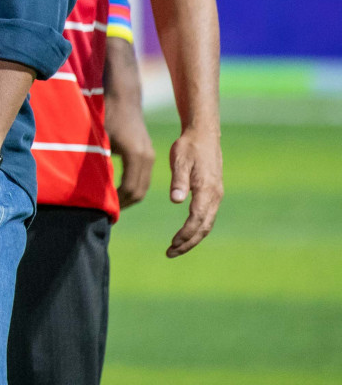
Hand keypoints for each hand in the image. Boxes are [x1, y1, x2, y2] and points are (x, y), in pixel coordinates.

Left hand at [105, 90, 154, 208]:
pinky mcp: (146, 152)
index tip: (102, 211)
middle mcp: (147, 158)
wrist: (122, 97)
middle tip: (104, 214)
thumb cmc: (106, 115)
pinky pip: (141, 177)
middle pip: (139, 191)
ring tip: (109, 205)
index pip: (130, 190)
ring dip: (127, 197)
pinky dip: (131, 187)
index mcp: (136, 156)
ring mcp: (149, 155)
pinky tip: (115, 191)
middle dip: (122, 204)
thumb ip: (97, 162)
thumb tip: (89, 188)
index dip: (116, 203)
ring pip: (142, 185)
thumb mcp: (98, 139)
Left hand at [166, 126, 222, 256]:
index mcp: (207, 190)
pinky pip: (207, 216)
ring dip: (192, 238)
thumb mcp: (180, 160)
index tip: (172, 244)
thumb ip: (179, 181)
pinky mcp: (213, 193)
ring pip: (206, 224)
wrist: (204, 134)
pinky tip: (185, 233)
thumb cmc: (189, 146)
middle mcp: (215, 196)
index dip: (185, 234)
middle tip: (170, 253)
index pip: (196, 219)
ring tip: (175, 248)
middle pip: (204, 227)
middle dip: (188, 242)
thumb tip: (176, 201)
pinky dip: (197, 228)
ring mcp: (216, 195)